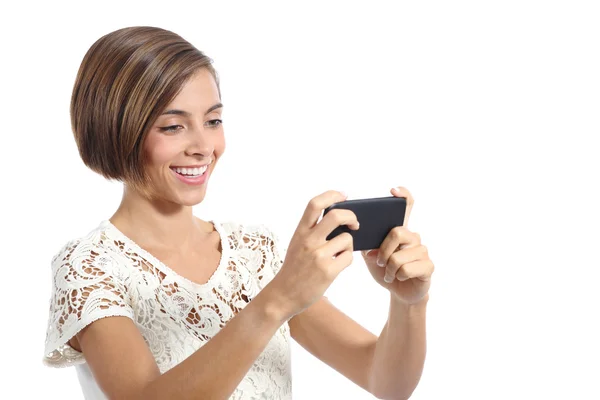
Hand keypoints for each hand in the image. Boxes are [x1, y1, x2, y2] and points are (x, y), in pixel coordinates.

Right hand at [268, 190, 358, 318]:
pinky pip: (348, 257)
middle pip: (336, 216)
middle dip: (351, 216)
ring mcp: (318, 256)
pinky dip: (347, 259)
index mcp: (300, 231)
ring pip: (347, 239)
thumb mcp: (297, 244)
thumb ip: (313, 232)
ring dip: (348, 245)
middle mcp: (308, 241)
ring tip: (339, 253)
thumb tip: (340, 221)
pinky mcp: (328, 271)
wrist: (283, 295)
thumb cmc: (294, 269)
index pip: (315, 204)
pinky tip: (338, 264)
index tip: (343, 196)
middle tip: (355, 223)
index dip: (332, 195)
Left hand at [361, 187, 433, 304]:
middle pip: (398, 232)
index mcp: (400, 230)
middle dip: (384, 251)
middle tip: (380, 261)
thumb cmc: (384, 270)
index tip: (393, 191)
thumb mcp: (370, 256)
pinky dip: (397, 276)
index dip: (403, 195)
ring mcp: (423, 251)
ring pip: (399, 256)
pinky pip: (406, 269)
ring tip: (390, 274)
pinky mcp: (428, 266)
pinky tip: (399, 278)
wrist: (398, 292)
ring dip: (389, 269)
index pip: (407, 206)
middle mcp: (414, 237)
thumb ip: (366, 245)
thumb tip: (363, 239)